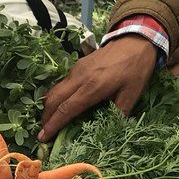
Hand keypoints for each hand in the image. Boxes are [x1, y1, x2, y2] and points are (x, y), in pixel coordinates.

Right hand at [38, 35, 157, 140]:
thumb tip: (110, 130)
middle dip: (45, 117)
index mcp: (93, 87)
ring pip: (54, 90)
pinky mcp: (77, 65)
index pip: (66, 109)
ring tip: (48, 121)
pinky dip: (55, 96)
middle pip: (54, 99)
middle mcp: (79, 78)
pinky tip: (60, 104)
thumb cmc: (136, 68)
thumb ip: (119, 113)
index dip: (53, 125)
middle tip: (42, 132)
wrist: (135, 41)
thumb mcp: (132, 94)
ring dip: (48, 106)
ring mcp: (76, 70)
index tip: (43, 137)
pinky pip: (61, 83)